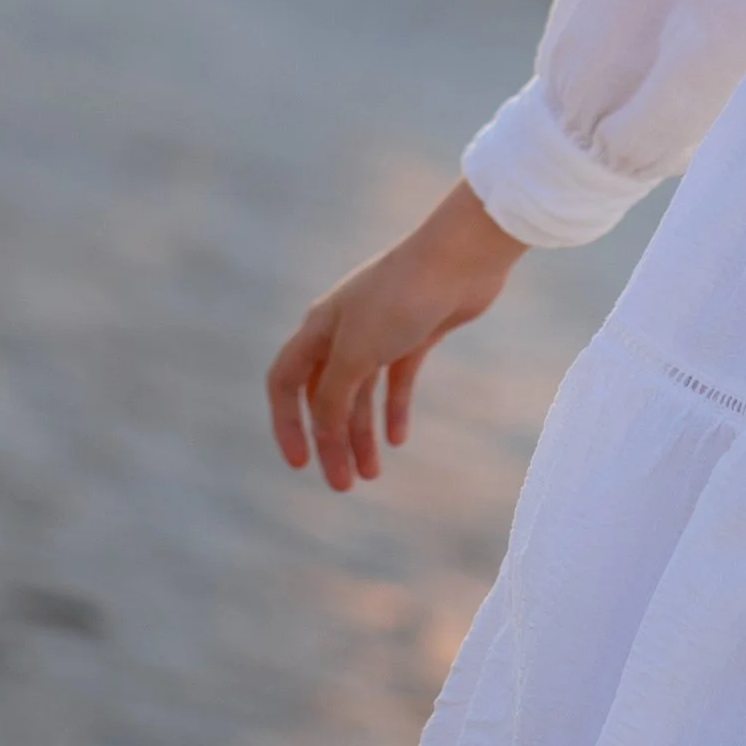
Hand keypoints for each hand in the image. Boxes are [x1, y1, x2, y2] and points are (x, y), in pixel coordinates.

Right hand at [266, 180, 526, 493]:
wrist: (460, 258)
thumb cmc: (401, 298)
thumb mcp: (357, 354)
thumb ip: (334, 396)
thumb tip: (322, 431)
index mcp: (317, 328)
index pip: (285, 382)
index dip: (285, 424)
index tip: (299, 464)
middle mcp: (343, 330)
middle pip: (326, 396)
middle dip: (331, 442)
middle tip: (343, 486)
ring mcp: (380, 331)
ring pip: (361, 393)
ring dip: (362, 434)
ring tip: (371, 475)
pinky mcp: (415, 333)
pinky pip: (396, 381)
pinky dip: (394, 409)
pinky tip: (398, 439)